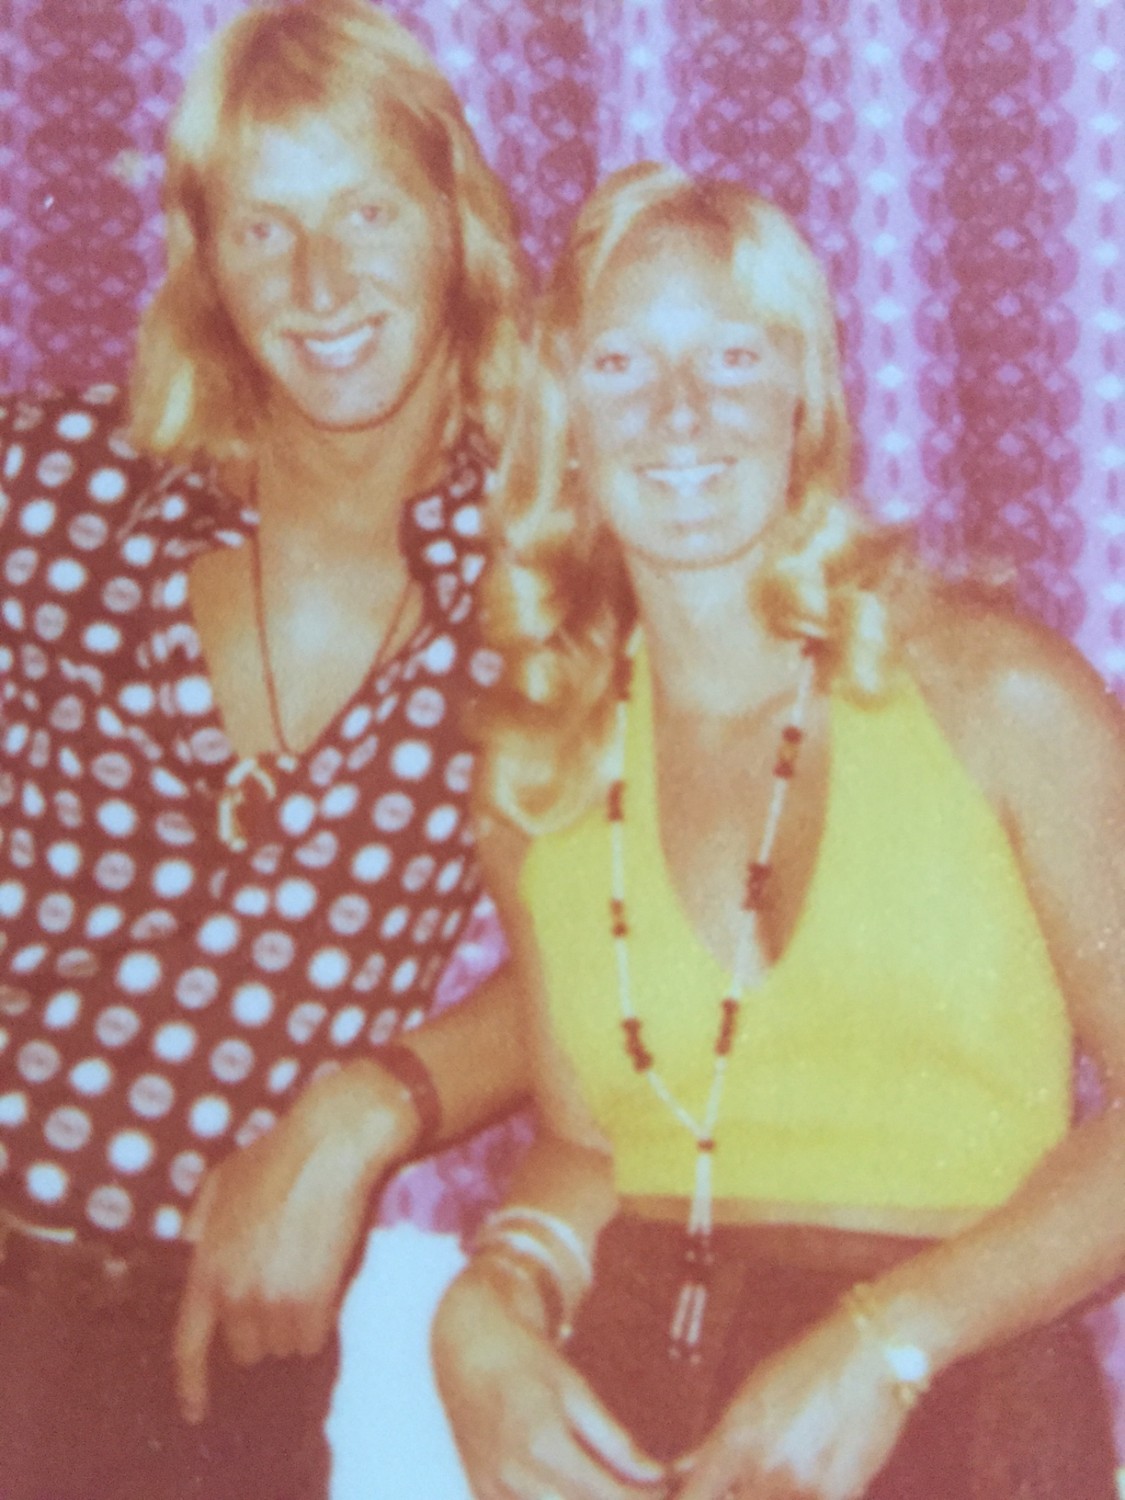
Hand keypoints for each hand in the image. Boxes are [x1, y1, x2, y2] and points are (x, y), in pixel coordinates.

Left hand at [174, 1059, 416, 1422]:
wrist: (331, 1144)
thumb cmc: (276, 1156)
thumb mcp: (219, 1182)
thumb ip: (199, 1226)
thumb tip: (191, 1252)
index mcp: (206, 1267)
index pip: (188, 1346)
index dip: (191, 1385)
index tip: (196, 1409)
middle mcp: (234, 1293)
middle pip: (245, 1349)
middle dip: (260, 1327)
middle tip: (280, 1287)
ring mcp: (274, 1300)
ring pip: (283, 1346)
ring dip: (294, 1323)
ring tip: (305, 1274)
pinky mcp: (314, 1299)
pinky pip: (314, 1338)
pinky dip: (320, 1320)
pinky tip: (324, 1280)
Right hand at [433, 1262, 669, 1499]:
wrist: (465, 1349)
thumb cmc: (523, 1359)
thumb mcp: (575, 1388)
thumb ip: (615, 1441)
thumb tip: (658, 1477)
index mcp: (544, 1445)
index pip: (610, 1498)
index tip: (672, 1492)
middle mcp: (516, 1479)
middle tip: (651, 1494)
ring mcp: (494, 1495)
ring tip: (613, 1488)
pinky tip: (575, 1492)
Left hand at [672, 1311, 910, 1499]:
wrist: (869, 1354)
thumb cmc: (808, 1365)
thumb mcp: (753, 1393)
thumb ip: (716, 1441)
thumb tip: (682, 1469)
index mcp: (736, 1436)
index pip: (695, 1495)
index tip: (697, 1495)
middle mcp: (764, 1466)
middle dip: (738, 1495)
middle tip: (751, 1476)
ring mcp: (802, 1485)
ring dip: (775, 1491)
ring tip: (793, 1458)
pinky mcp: (840, 1495)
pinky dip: (810, 1491)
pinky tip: (819, 1464)